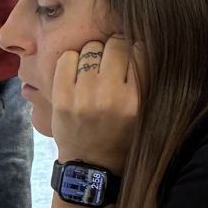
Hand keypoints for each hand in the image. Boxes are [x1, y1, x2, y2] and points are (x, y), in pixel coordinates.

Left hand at [51, 35, 138, 173]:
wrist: (91, 165)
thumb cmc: (122, 137)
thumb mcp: (145, 113)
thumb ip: (146, 81)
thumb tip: (142, 42)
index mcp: (136, 100)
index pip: (141, 52)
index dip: (137, 49)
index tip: (133, 55)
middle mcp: (110, 96)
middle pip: (116, 45)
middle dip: (116, 48)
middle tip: (113, 59)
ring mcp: (83, 97)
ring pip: (91, 48)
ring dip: (94, 53)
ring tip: (95, 66)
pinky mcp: (61, 99)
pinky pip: (67, 59)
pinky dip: (73, 59)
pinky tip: (77, 70)